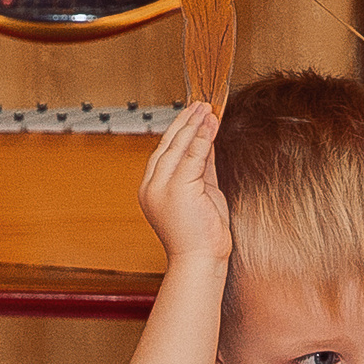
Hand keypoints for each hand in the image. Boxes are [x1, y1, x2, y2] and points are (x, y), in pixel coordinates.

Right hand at [137, 102, 230, 266]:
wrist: (201, 258)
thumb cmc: (201, 233)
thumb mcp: (200, 192)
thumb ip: (200, 166)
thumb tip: (205, 141)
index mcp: (153, 188)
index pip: (165, 152)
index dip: (179, 130)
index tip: (192, 114)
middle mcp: (152, 186)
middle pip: (168, 145)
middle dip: (185, 122)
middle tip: (200, 104)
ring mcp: (162, 187)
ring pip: (178, 146)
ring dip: (194, 124)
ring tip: (207, 108)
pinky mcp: (178, 188)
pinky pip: (192, 155)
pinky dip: (202, 136)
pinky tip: (211, 123)